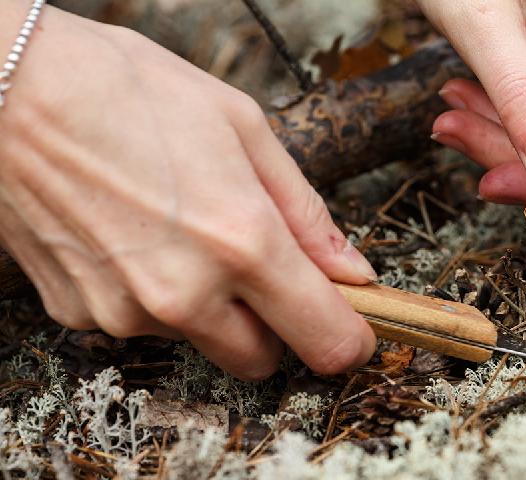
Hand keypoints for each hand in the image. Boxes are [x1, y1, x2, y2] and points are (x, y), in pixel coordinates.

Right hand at [0, 4, 376, 379]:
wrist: (9, 86)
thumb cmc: (131, 90)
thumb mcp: (244, 129)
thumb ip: (307, 214)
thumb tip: (352, 271)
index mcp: (243, 243)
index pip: (324, 339)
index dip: (348, 337)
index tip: (352, 324)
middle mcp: (186, 293)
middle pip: (262, 358)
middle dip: (275, 324)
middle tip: (262, 266)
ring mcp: (126, 312)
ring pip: (201, 338)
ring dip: (209, 304)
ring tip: (180, 226)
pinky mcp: (79, 314)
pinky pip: (143, 323)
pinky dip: (153, 294)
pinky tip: (133, 233)